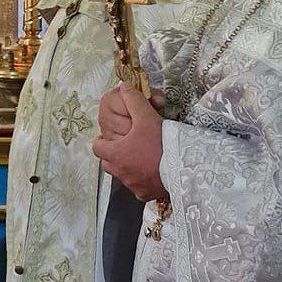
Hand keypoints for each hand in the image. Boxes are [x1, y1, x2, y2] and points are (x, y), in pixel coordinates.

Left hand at [93, 85, 168, 201]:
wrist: (183, 168)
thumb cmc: (161, 143)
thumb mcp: (146, 118)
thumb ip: (134, 101)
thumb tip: (123, 86)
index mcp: (114, 153)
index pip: (97, 147)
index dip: (102, 141)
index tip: (111, 137)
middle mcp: (119, 171)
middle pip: (108, 163)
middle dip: (114, 155)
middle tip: (127, 147)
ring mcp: (131, 185)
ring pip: (123, 175)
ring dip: (128, 168)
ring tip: (141, 159)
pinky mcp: (144, 194)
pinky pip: (138, 188)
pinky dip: (142, 181)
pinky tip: (153, 173)